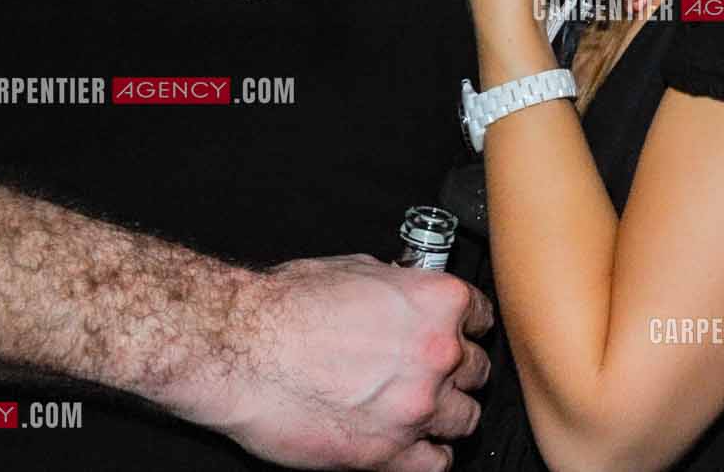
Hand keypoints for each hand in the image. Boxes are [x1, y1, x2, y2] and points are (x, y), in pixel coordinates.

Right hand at [172, 253, 493, 470]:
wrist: (241, 350)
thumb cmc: (285, 307)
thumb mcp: (356, 269)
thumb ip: (399, 287)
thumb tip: (408, 294)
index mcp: (438, 302)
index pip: (482, 318)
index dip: (466, 328)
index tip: (457, 336)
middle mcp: (438, 354)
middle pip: (477, 369)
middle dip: (457, 371)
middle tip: (434, 374)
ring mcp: (418, 407)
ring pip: (466, 418)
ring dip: (447, 413)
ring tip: (422, 410)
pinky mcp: (389, 453)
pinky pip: (436, 463)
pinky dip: (429, 456)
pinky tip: (413, 445)